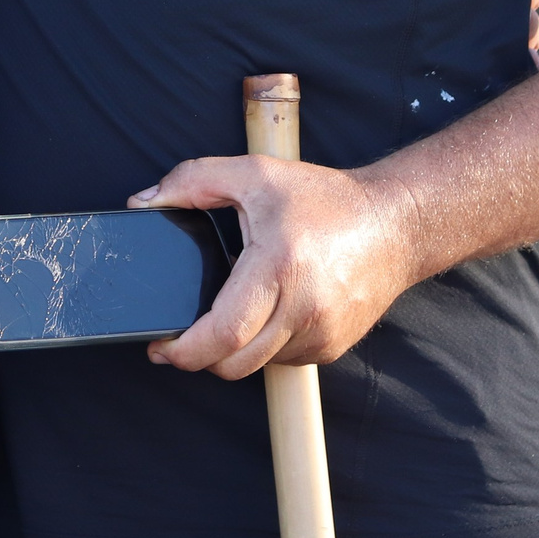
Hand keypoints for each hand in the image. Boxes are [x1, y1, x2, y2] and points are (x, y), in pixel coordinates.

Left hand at [128, 156, 418, 376]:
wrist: (396, 225)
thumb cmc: (325, 199)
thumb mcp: (254, 173)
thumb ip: (192, 180)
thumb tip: (142, 203)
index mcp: (279, 266)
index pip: (225, 333)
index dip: (185, 350)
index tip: (160, 347)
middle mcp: (304, 308)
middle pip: (235, 363)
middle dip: (199, 357)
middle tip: (180, 337)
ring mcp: (322, 333)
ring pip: (257, 365)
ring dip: (232, 351)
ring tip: (225, 317)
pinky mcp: (332, 347)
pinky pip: (283, 360)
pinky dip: (263, 346)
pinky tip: (263, 314)